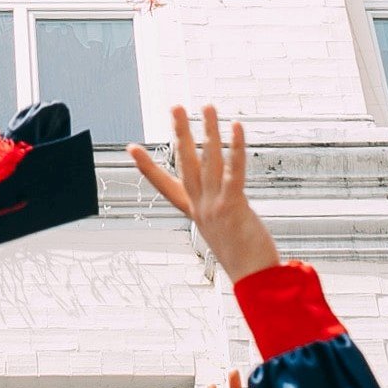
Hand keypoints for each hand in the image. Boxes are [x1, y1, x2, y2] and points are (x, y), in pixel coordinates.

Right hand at [127, 105, 282, 282]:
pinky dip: (235, 147)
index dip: (147, 167)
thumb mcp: (225, 235)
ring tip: (207, 107)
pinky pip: (234, 171)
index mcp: (196, 213)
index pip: (166, 186)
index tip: (132, 148)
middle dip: (180, 133)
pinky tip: (236, 127)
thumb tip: (227, 210)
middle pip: (186, 163)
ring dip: (208, 130)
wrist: (254, 280)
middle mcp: (201, 207)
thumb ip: (222, 217)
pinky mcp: (233, 207)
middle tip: (175, 107)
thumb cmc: (246, 261)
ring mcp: (214, 207)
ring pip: (209, 160)